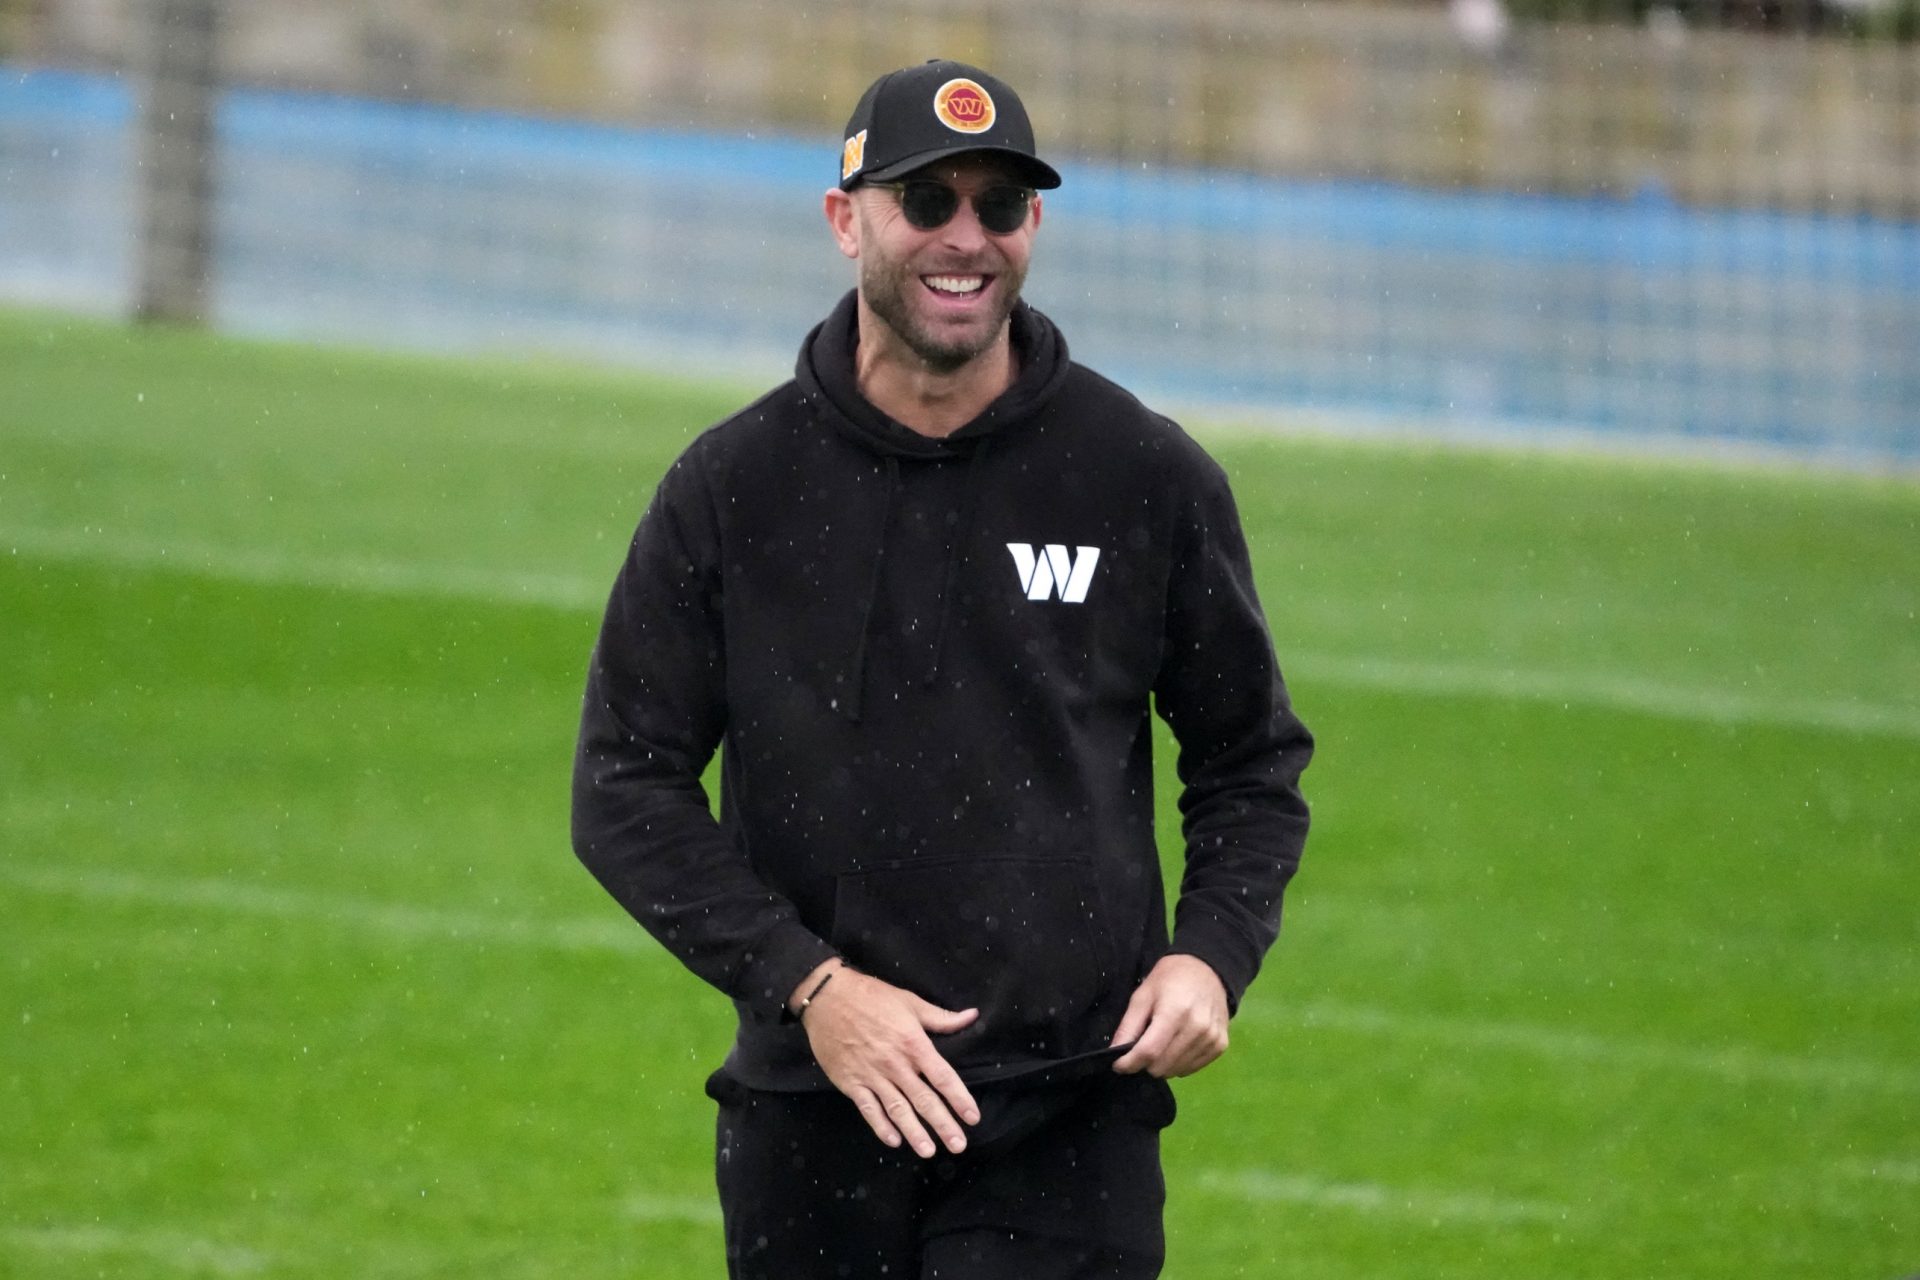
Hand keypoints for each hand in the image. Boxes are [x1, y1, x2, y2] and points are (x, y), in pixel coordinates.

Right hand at [793, 962, 980, 1157]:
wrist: (827, 997)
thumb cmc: (872, 996)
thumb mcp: (910, 1001)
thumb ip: (941, 1017)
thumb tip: (972, 1016)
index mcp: (913, 1043)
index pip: (942, 1077)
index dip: (959, 1098)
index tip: (972, 1117)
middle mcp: (895, 1064)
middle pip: (923, 1100)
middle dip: (943, 1125)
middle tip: (959, 1146)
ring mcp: (872, 1075)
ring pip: (897, 1110)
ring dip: (915, 1132)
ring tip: (929, 1151)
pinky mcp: (851, 1082)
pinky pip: (868, 1109)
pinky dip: (881, 1126)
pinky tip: (893, 1140)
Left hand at [1109, 954, 1229, 1077]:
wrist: (1208, 969)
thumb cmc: (1170, 979)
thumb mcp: (1143, 995)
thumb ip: (1128, 1026)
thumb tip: (1115, 1053)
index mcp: (1175, 1012)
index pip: (1149, 1051)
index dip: (1129, 1063)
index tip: (1119, 1065)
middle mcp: (1197, 1028)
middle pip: (1162, 1065)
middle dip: (1145, 1063)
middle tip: (1143, 1047)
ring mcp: (1212, 1038)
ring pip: (1176, 1071)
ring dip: (1163, 1064)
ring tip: (1162, 1043)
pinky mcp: (1220, 1045)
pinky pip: (1192, 1069)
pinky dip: (1179, 1064)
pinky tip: (1177, 1045)